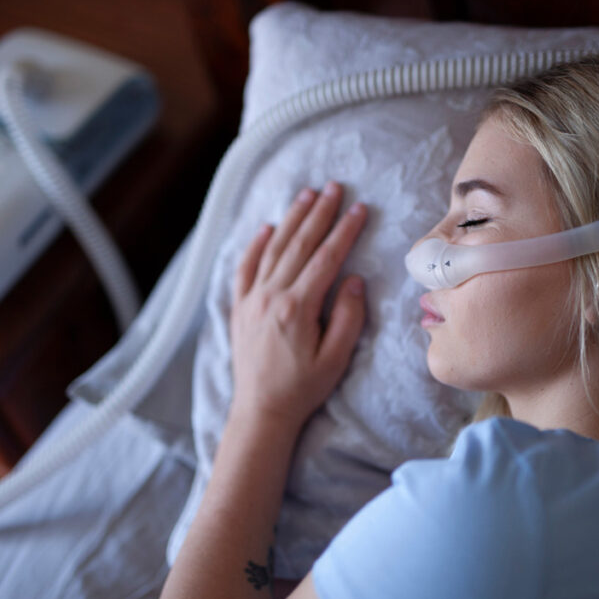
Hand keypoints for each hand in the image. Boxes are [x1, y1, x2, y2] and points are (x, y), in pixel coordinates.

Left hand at [230, 182, 366, 430]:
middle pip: (298, 245)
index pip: (326, 258)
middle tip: (334, 186)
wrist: (261, 411)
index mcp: (297, 308)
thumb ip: (348, 317)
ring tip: (307, 195)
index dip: (344, 231)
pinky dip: (255, 245)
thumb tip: (354, 279)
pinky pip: (244, 268)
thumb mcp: (336, 359)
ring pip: (272, 249)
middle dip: (319, 213)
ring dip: (291, 219)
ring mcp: (251, 300)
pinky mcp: (239, 308)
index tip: (359, 208)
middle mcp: (270, 297)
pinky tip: (267, 227)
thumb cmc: (303, 389)